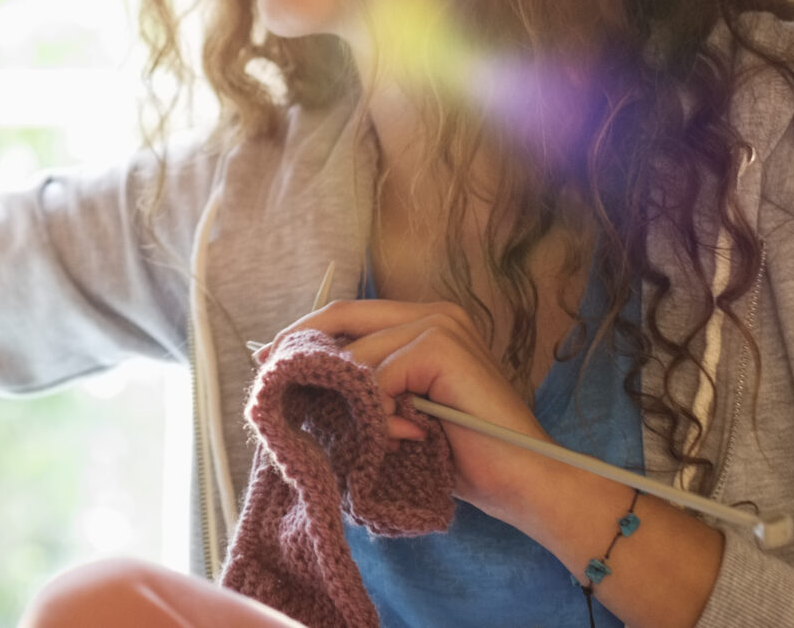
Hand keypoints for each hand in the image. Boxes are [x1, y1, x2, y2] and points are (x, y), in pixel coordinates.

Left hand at [293, 296, 726, 627]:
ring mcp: (439, 324)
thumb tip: (301, 379)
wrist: (525, 481)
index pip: (350, 315)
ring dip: (355, 402)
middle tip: (267, 370)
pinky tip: (407, 437)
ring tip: (383, 438)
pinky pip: (380, 378)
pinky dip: (381, 414)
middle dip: (301, 343)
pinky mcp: (440, 347)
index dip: (306, 333)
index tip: (268, 356)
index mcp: (426, 321)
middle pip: (344, 315)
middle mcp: (433, 312)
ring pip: (359, 356)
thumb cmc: (465, 456)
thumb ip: (365, 389)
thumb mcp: (401, 414)